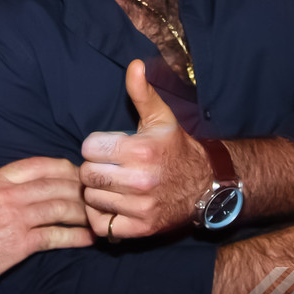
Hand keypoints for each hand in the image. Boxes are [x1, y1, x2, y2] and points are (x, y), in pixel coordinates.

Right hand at [0, 157, 92, 293]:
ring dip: (82, 212)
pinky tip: (88, 238)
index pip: (38, 164)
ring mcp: (14, 218)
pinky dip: (75, 236)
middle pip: (55, 184)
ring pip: (60, 207)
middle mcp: (7, 194)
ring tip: (95, 216)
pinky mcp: (18, 244)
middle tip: (93, 194)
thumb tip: (11, 185)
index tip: (75, 172)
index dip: (63, 167)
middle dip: (79, 188)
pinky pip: (55, 236)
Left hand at [80, 59, 210, 238]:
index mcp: (141, 150)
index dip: (96, 146)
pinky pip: (100, 224)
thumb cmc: (175, 148)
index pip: (89, 148)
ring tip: (112, 184)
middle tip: (109, 166)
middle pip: (87, 174)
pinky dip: (102, 216)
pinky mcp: (141, 229)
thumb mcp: (160, 117)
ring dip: (97, 192)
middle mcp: (141, 180)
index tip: (109, 148)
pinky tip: (114, 203)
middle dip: (94, 168)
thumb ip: (142, 92)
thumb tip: (134, 65)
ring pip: (91, 199)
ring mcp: (141, 207)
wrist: (205, 185)